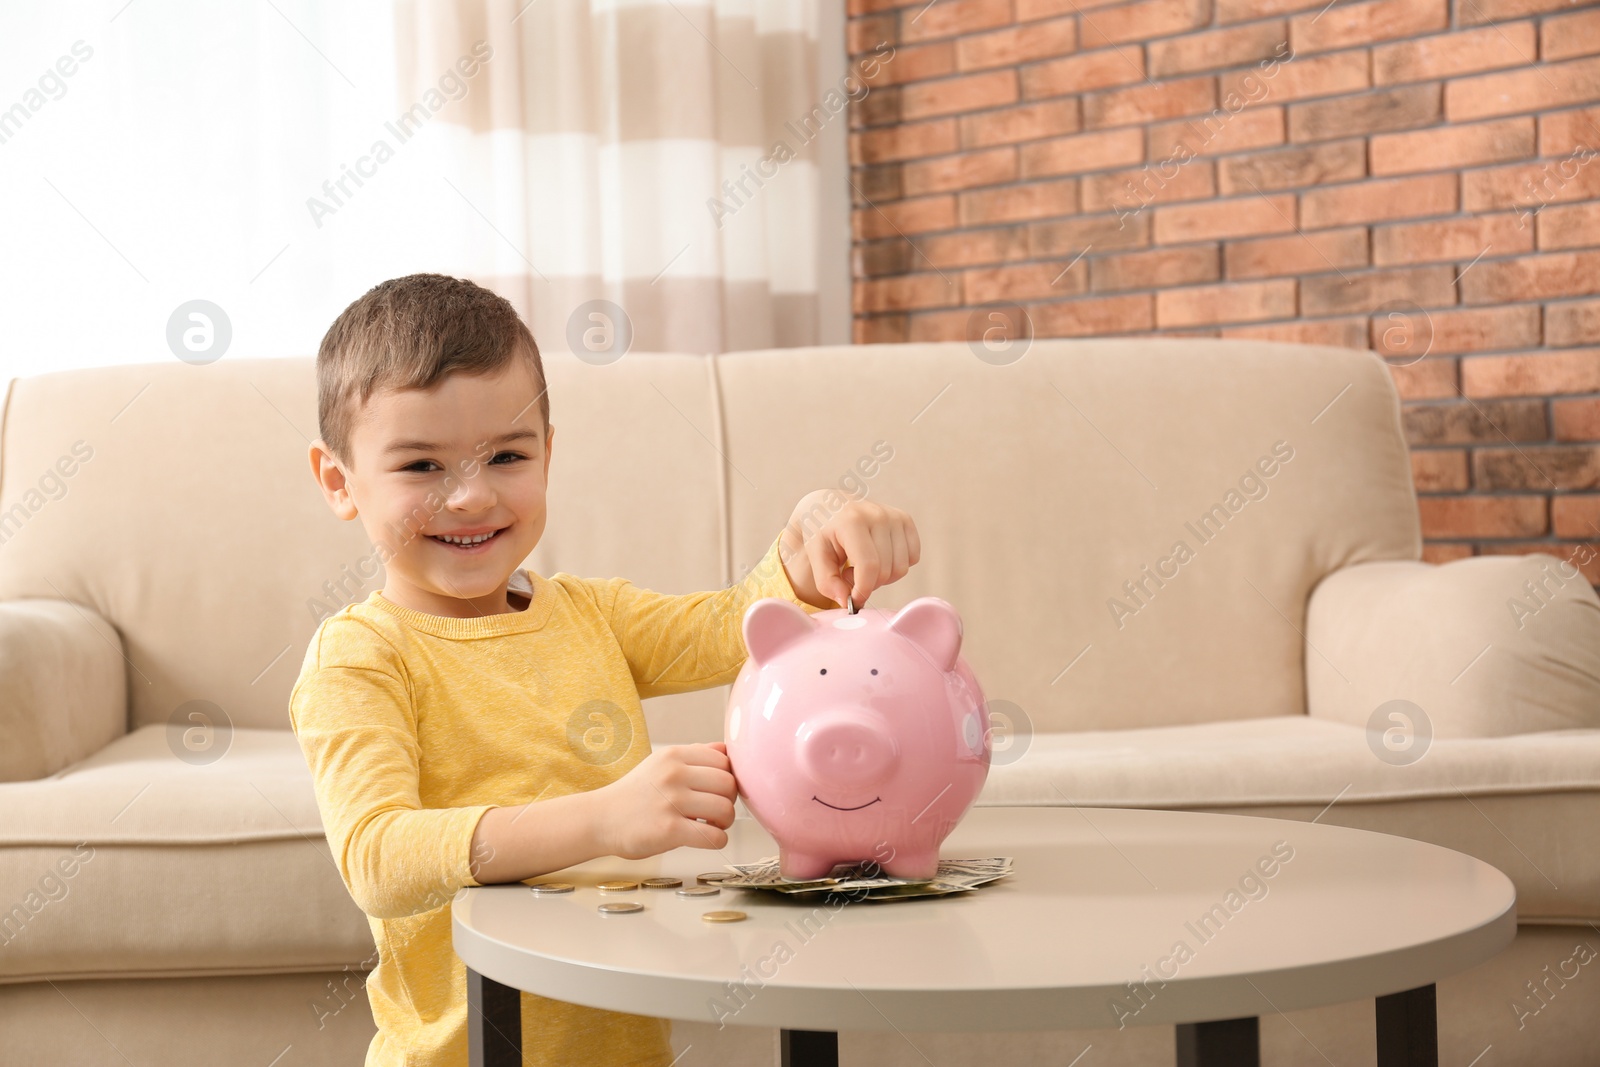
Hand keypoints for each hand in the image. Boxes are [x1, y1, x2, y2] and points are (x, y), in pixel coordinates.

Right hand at [594, 742, 736, 858]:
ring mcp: (671, 801)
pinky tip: (707, 838)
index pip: (724, 761)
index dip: (727, 778)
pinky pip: (714, 836)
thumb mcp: (661, 763)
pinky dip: (718, 840)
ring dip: (725, 822)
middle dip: (729, 801)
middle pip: (729, 784)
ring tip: (711, 825)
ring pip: (726, 810)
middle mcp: (673, 774)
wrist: (601, 819)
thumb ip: (693, 755)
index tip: (716, 792)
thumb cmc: (636, 794)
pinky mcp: (669, 830)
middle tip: (716, 811)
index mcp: (674, 755)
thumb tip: (726, 750)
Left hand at [779, 492, 919, 609]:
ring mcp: (895, 516)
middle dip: (869, 583)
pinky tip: (879, 557)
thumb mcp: (816, 555)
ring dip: (883, 576)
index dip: (863, 590)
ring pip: (902, 567)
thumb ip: (827, 582)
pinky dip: (896, 565)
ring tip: (862, 564)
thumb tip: (847, 602)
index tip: (854, 600)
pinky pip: (913, 557)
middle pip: (886, 571)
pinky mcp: (905, 520)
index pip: (869, 566)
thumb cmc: (822, 530)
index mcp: (852, 521)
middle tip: (850, 573)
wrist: (831, 504)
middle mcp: (878, 515)